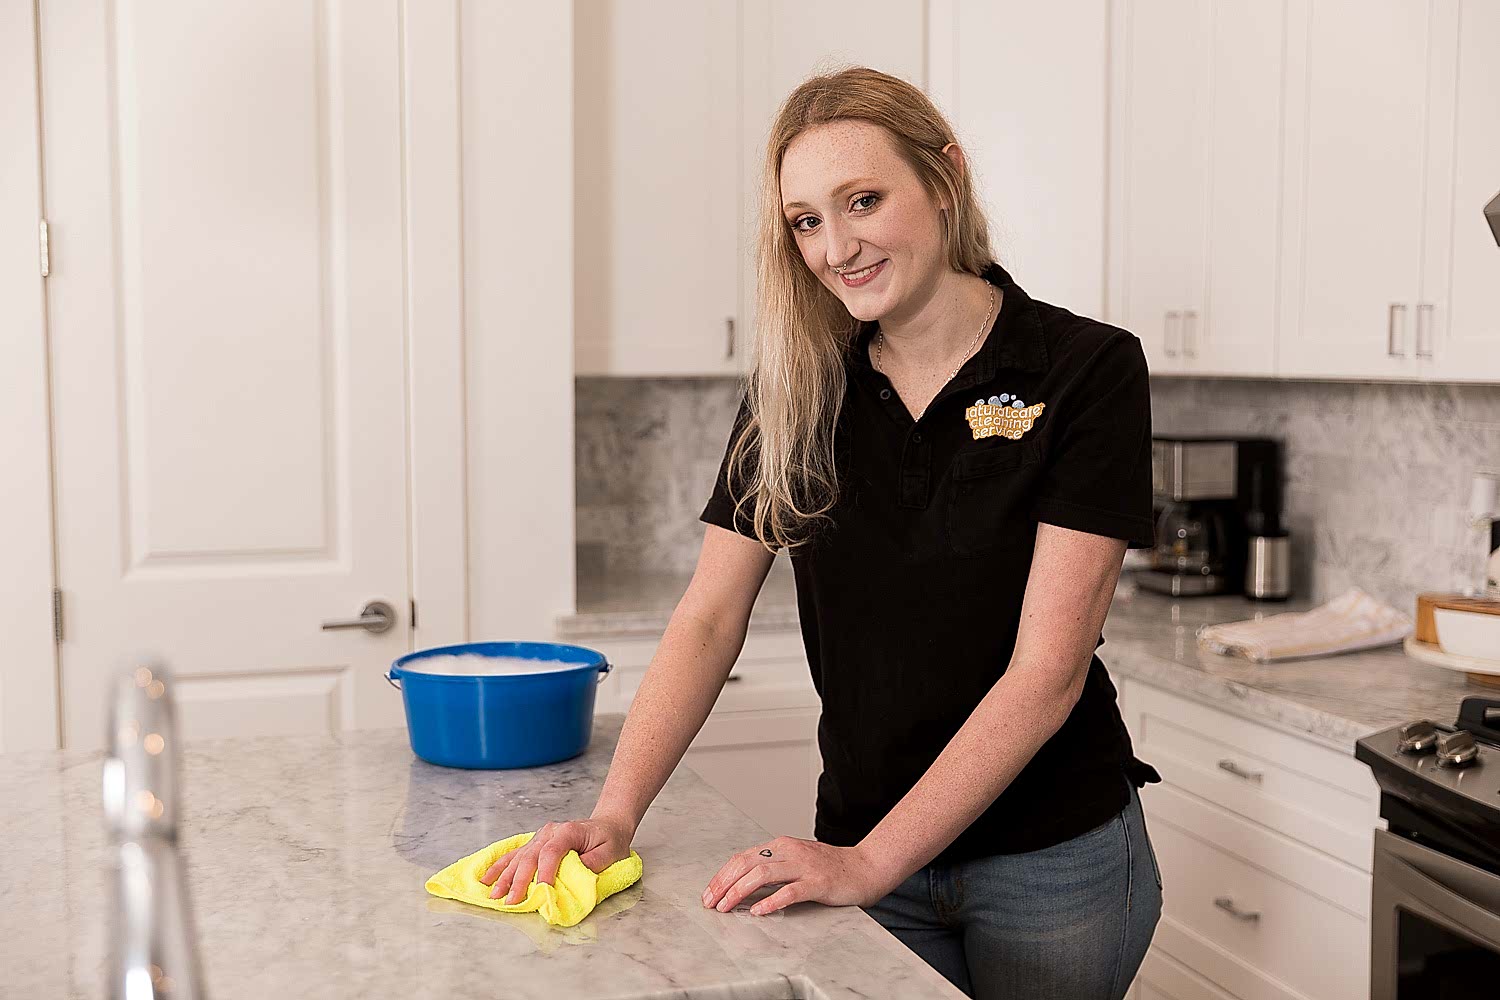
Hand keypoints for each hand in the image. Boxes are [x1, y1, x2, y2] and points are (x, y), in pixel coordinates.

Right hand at [478, 815, 635, 902]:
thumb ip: (592, 864)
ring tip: (494, 895)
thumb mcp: (610, 852)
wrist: (607, 825)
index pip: (552, 852)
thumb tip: (572, 877)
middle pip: (530, 856)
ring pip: (518, 857)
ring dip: (505, 877)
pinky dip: (500, 867)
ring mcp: (540, 836)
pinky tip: (487, 878)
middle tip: (511, 901)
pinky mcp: (535, 843)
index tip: (541, 891)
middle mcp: (550, 831)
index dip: (545, 872)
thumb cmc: (610, 840)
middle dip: (519, 881)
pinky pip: (515, 855)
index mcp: (568, 831)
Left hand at [701, 835, 894, 915]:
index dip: (722, 875)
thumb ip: (772, 869)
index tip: (709, 892)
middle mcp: (789, 851)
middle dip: (724, 884)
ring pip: (763, 875)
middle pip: (747, 864)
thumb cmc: (830, 868)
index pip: (742, 857)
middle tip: (711, 902)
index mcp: (781, 845)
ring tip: (726, 907)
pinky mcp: (818, 882)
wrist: (866, 867)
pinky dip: (771, 901)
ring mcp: (804, 866)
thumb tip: (742, 885)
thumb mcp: (796, 861)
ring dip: (739, 892)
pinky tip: (759, 911)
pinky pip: (790, 892)